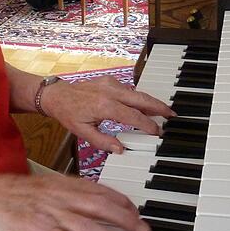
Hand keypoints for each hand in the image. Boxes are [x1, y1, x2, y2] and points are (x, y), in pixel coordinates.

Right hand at [0, 173, 150, 230]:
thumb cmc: (11, 194)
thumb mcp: (43, 185)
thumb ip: (66, 191)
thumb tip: (88, 200)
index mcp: (62, 183)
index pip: (100, 190)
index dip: (122, 201)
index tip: (136, 212)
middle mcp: (60, 196)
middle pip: (101, 207)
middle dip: (127, 220)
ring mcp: (50, 213)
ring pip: (89, 226)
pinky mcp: (38, 230)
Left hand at [40, 76, 174, 153]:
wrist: (57, 95)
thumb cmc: (69, 113)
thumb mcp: (82, 132)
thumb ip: (103, 142)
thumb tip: (120, 149)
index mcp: (104, 105)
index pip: (133, 116)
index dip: (147, 125)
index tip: (157, 132)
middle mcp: (110, 91)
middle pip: (142, 99)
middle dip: (159, 107)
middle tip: (172, 115)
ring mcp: (110, 84)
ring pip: (137, 93)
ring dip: (151, 102)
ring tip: (163, 112)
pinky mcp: (110, 81)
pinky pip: (130, 90)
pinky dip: (140, 98)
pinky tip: (145, 106)